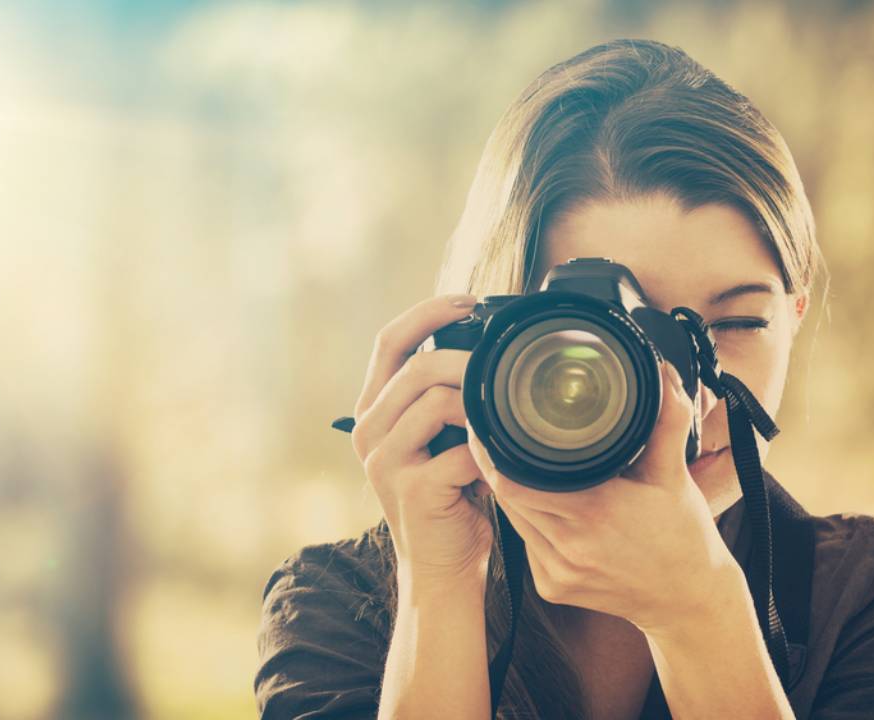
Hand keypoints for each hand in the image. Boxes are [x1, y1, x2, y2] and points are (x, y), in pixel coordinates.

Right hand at [351, 294, 494, 591]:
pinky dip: (489, 450)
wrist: (442, 570)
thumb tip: (487, 348)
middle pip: (416, 367)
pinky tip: (503, 460)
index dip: (428, 312)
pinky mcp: (411, 490)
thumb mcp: (440, 438)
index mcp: (373, 411)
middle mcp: (368, 431)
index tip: (471, 301)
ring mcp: (384, 462)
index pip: (389, 340)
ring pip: (436, 401)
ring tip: (504, 418)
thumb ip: (447, 397)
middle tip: (504, 365)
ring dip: (480, 404)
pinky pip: (459, 450)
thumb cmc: (451, 498)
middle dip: (467, 358)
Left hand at [467, 360, 743, 633]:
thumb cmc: (683, 535)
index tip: (487, 425)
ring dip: (511, 493)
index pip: (515, 480)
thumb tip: (663, 372)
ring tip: (511, 464)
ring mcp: (557, 573)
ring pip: (513, 521)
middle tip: (494, 436)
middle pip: (507, 497)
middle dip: (499, 467)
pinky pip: (526, 544)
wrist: (689, 600)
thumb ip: (666, 420)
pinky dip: (527, 520)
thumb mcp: (674, 474)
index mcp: (594, 513)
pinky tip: (539, 504)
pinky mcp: (552, 589)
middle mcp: (569, 547)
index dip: (494, 454)